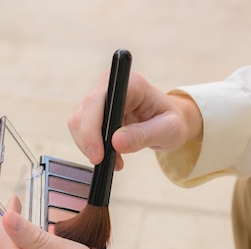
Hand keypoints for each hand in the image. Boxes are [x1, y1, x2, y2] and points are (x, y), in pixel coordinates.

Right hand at [68, 72, 203, 169]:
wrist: (169, 122)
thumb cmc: (172, 123)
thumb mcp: (168, 131)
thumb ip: (144, 135)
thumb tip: (116, 142)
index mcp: (130, 83)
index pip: (98, 101)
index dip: (92, 128)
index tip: (98, 155)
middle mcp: (110, 84)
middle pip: (83, 113)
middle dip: (90, 143)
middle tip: (105, 164)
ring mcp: (100, 97)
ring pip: (78, 124)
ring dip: (92, 147)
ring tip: (116, 161)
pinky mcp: (95, 111)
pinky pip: (83, 131)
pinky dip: (93, 147)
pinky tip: (113, 157)